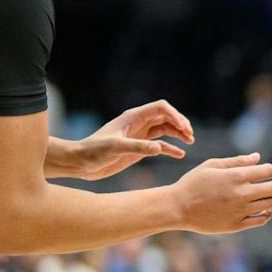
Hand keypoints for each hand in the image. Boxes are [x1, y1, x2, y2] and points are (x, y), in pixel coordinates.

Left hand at [63, 100, 194, 179]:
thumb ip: (138, 147)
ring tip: (190, 142)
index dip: (175, 116)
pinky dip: (171, 148)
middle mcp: (138, 124)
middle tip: (190, 136)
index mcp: (133, 118)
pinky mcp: (139, 148)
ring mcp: (140, 136)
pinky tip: (180, 155)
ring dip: (179, 134)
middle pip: (166, 117)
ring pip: (165, 129)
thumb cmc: (94, 152)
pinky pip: (160, 145)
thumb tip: (159, 148)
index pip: (160, 108)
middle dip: (180, 124)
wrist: (81, 163)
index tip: (184, 129)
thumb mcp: (115, 148)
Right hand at [171, 154, 271, 233]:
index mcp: (235, 176)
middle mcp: (241, 194)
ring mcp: (240, 210)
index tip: (269, 171)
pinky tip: (269, 211)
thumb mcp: (212, 166)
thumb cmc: (194, 183)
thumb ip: (237, 161)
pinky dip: (268, 215)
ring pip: (271, 205)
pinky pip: (260, 220)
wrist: (178, 207)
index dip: (270, 170)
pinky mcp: (237, 224)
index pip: (266, 171)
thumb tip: (258, 157)